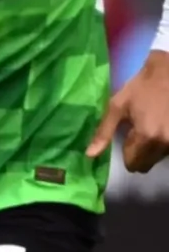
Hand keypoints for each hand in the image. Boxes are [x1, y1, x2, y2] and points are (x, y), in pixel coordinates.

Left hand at [88, 50, 168, 172]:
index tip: (128, 137)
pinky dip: (164, 142)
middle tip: (139, 133)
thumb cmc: (142, 87)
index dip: (127, 154)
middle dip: (140, 153)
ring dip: (154, 148)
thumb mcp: (117, 106)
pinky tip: (162, 125)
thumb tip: (90, 155)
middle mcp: (166, 142)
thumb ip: (104, 132)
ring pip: (160, 157)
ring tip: (152, 125)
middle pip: (147, 163)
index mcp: (147, 136)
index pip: (133, 163)